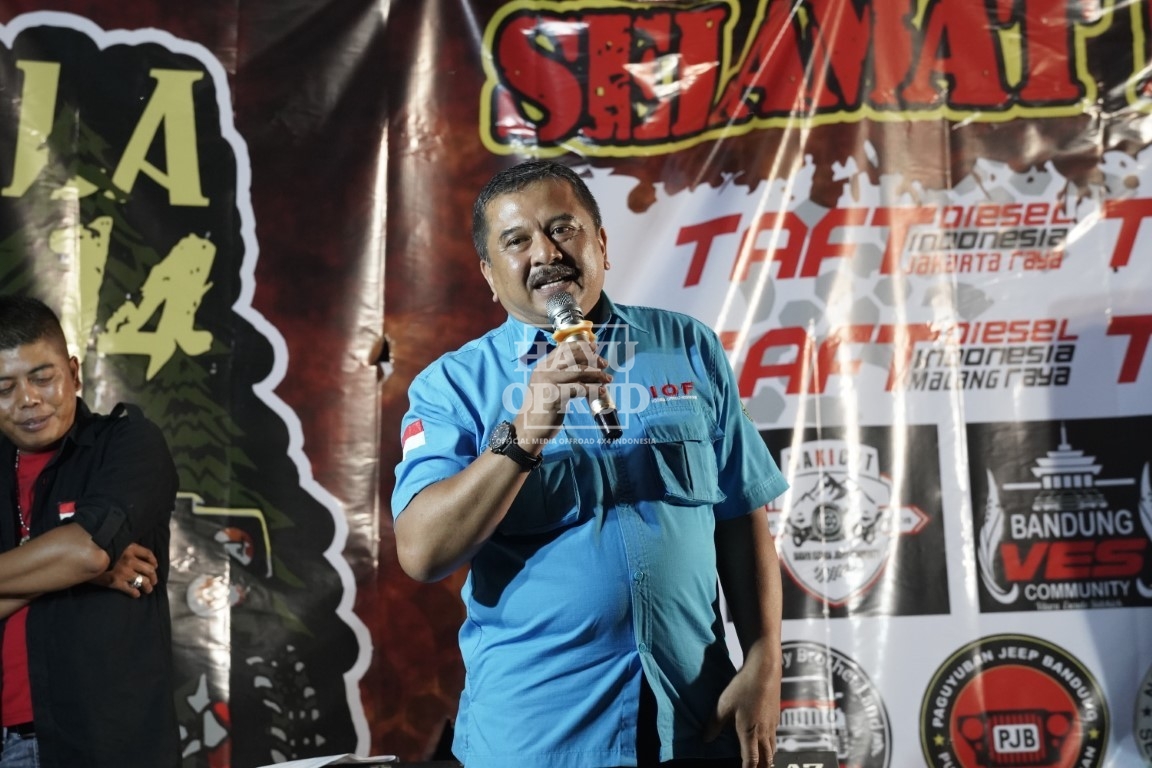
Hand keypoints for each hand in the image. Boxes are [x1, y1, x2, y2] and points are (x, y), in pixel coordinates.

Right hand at [90, 543, 158, 596]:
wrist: (84, 558)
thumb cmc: (99, 549)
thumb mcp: (114, 543)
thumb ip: (125, 547)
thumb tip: (135, 555)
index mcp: (130, 548)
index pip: (148, 554)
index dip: (153, 561)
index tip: (154, 566)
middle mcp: (130, 560)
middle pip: (149, 569)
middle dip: (153, 577)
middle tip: (153, 582)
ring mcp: (124, 572)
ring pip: (143, 581)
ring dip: (148, 587)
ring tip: (148, 590)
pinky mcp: (116, 582)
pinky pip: (131, 590)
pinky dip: (135, 593)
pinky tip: (136, 595)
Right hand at [521, 337, 611, 439]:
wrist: (529, 428)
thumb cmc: (541, 408)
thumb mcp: (547, 385)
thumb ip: (559, 374)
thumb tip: (583, 367)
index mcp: (542, 366)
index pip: (563, 348)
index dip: (581, 346)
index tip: (594, 348)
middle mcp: (544, 371)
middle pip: (573, 357)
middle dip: (592, 358)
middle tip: (604, 364)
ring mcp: (549, 383)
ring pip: (578, 371)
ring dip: (596, 374)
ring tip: (607, 379)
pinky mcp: (555, 396)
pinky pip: (579, 388)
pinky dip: (593, 389)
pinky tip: (600, 391)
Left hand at [704, 645, 779, 767]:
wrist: (765, 670)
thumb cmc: (743, 687)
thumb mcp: (723, 705)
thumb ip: (714, 724)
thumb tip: (706, 739)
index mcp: (750, 733)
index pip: (751, 761)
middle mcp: (764, 732)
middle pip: (766, 760)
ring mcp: (773, 725)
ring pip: (772, 750)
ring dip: (767, 758)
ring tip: (761, 762)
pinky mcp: (776, 716)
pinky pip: (775, 738)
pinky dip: (770, 746)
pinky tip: (764, 741)